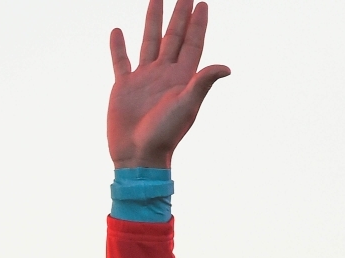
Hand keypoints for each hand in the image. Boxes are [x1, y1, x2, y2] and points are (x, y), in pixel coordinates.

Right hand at [108, 0, 230, 167]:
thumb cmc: (165, 134)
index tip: (202, 3)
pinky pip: (121, 61)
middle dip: (179, 15)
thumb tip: (226, 67)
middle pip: (174, 38)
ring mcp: (144, 79)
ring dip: (153, 21)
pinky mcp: (124, 86)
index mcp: (182, 79)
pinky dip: (118, 46)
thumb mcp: (187, 106)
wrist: (139, 155)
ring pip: (149, 42)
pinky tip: (118, 31)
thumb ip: (202, 83)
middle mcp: (165, 76)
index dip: (198, 24)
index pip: (193, 44)